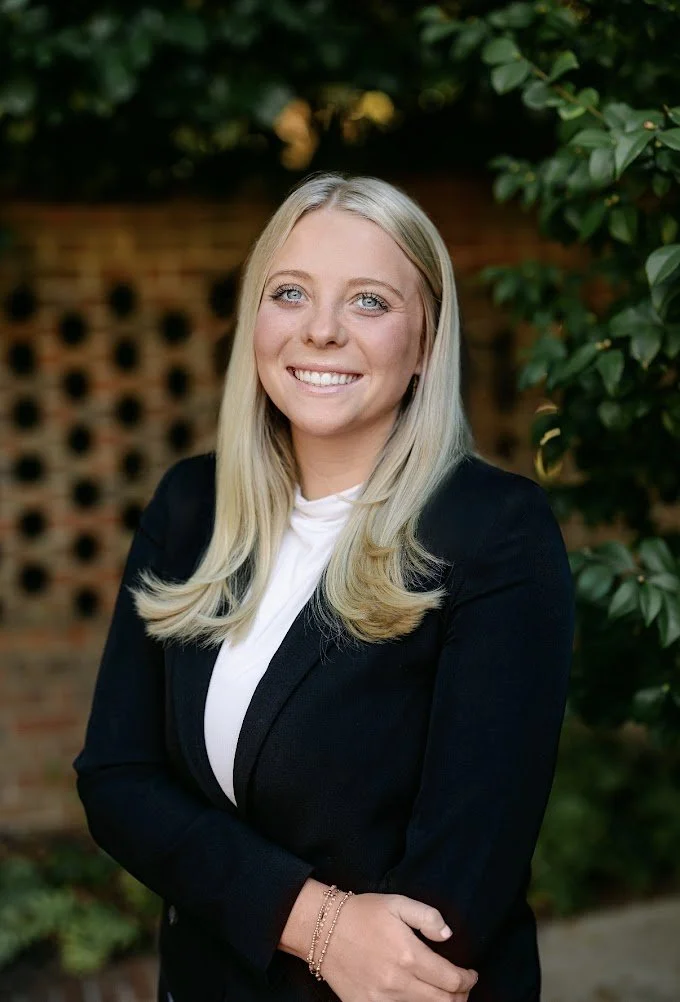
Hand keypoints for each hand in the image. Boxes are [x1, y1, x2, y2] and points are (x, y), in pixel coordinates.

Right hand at [317, 892, 477, 1001]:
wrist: (323, 930)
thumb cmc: (363, 913)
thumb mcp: (397, 902)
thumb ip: (428, 917)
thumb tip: (448, 936)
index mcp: (408, 955)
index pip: (452, 980)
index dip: (468, 980)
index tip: (471, 974)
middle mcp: (397, 982)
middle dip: (460, 996)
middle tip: (463, 987)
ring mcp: (381, 1000)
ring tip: (445, 995)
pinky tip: (419, 999)